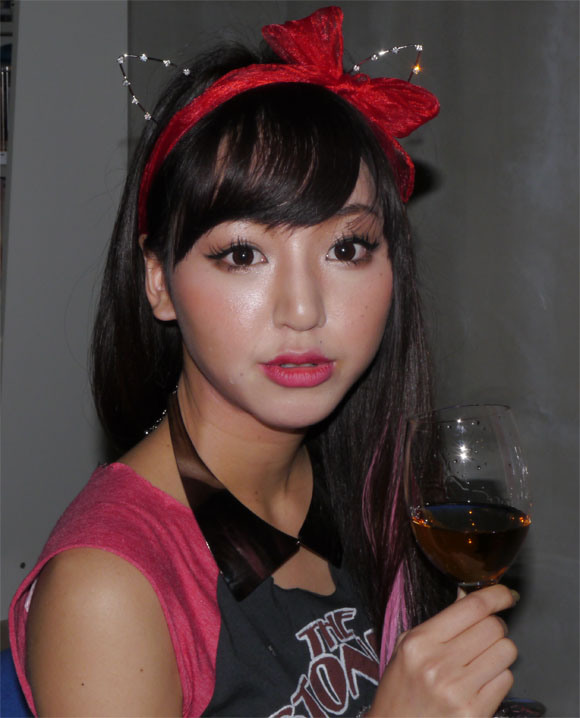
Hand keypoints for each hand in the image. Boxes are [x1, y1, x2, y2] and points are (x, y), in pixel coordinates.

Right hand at [368, 584, 517, 717]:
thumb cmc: (400, 689)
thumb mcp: (407, 647)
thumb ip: (439, 622)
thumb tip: (469, 596)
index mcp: (420, 642)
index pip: (472, 607)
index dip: (496, 596)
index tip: (506, 594)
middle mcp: (439, 665)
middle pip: (494, 627)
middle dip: (497, 626)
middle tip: (487, 633)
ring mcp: (458, 691)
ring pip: (505, 652)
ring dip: (500, 651)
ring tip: (482, 659)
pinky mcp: (475, 713)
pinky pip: (506, 680)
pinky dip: (498, 677)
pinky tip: (481, 682)